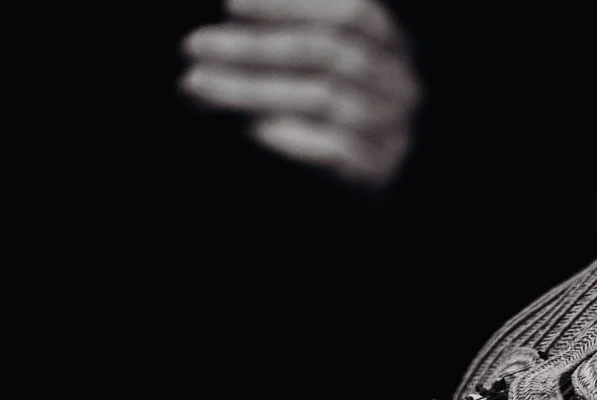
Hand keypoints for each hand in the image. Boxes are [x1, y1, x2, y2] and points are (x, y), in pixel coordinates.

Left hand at [177, 0, 419, 188]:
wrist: (361, 185)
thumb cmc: (319, 104)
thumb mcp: (308, 57)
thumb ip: (281, 33)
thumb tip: (222, 25)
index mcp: (393, 44)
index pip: (349, 11)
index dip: (286, 2)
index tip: (228, 5)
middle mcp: (401, 85)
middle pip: (327, 54)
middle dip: (254, 46)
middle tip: (195, 46)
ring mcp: (396, 131)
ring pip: (322, 99)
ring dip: (252, 90)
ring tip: (198, 85)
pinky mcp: (381, 174)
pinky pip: (333, 150)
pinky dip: (287, 136)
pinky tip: (248, 128)